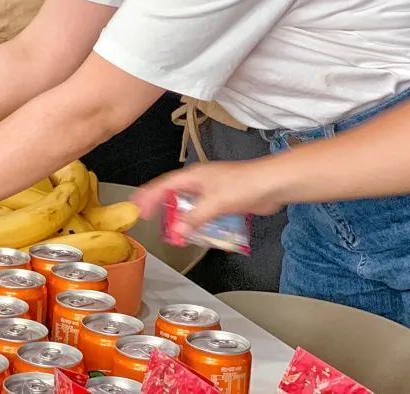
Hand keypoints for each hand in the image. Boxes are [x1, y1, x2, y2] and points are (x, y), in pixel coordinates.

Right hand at [132, 160, 284, 241]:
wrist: (272, 184)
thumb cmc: (245, 184)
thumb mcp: (215, 203)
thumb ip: (195, 218)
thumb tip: (179, 231)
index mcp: (193, 177)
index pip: (163, 186)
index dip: (149, 196)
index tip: (137, 207)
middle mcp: (200, 182)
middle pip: (174, 195)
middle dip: (163, 208)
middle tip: (150, 220)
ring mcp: (213, 192)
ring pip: (190, 206)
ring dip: (182, 218)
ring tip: (173, 231)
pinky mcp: (224, 201)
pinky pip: (205, 213)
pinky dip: (199, 222)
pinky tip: (198, 232)